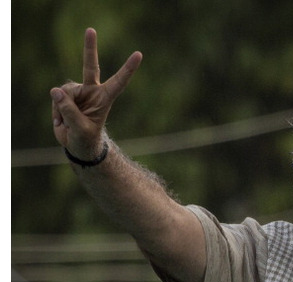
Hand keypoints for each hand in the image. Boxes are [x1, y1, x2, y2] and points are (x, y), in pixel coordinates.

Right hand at [50, 28, 141, 159]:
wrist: (78, 144)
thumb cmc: (85, 138)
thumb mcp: (80, 129)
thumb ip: (70, 111)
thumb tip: (56, 91)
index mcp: (105, 98)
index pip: (119, 82)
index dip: (128, 69)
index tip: (138, 54)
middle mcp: (93, 91)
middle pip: (90, 67)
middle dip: (89, 48)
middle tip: (90, 30)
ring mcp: (79, 92)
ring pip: (65, 91)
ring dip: (62, 108)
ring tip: (67, 122)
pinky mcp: (66, 95)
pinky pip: (56, 98)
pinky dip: (56, 111)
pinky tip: (61, 121)